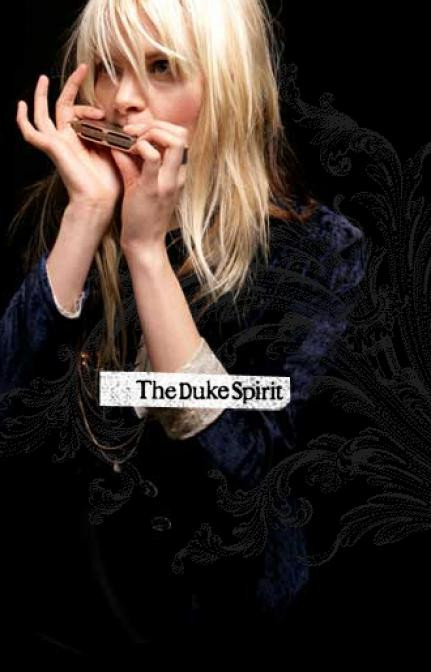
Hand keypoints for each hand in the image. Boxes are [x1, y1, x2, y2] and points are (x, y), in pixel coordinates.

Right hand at [16, 63, 121, 221]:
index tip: (104, 110)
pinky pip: (31, 133)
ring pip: (43, 114)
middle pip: (63, 107)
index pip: (81, 114)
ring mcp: (56, 143)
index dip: (91, 107)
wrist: (100, 200)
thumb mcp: (115, 151)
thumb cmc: (109, 183)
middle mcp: (66, 140)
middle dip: (71, 86)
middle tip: (82, 68)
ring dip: (41, 95)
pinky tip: (21, 106)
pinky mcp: (50, 148)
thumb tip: (127, 124)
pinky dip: (23, 120)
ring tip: (43, 78)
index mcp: (81, 141)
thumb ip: (114, 135)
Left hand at [109, 118, 188, 254]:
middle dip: (156, 124)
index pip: (181, 137)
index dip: (161, 126)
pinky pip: (153, 157)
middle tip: (134, 131)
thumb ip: (130, 161)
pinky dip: (140, 146)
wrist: (143, 243)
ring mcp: (168, 182)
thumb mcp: (138, 183)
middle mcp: (177, 175)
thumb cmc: (140, 215)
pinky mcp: (153, 189)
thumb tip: (117, 141)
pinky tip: (127, 150)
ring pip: (173, 140)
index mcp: (177, 173)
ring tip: (132, 140)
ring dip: (150, 131)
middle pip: (181, 133)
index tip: (138, 132)